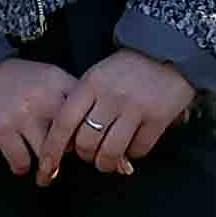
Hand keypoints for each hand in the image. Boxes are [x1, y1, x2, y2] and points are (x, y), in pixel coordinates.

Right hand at [0, 59, 76, 179]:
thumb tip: (81, 122)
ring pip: (48, 152)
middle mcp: (44, 97)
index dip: (88, 130)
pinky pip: (22, 159)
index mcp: (57, 80)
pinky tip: (20, 166)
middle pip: (72, 135)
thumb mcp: (41, 75)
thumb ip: (61, 93)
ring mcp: (23, 114)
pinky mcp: (2, 129)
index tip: (84, 142)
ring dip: (48, 168)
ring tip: (46, 174)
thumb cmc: (6, 77)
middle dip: (69, 152)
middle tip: (64, 161)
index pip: (86, 110)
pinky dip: (21, 167)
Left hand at [55, 51, 196, 168]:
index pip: (64, 123)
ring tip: (107, 161)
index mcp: (90, 85)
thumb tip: (66, 138)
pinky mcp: (158, 119)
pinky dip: (132, 155)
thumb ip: (82, 102)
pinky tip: (131, 147)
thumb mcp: (97, 76)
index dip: (53, 149)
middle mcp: (111, 97)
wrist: (168, 51)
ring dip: (106, 163)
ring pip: (111, 152)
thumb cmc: (127, 68)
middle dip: (85, 156)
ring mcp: (136, 109)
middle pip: (87, 143)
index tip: (48, 165)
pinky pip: (138, 149)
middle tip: (89, 155)